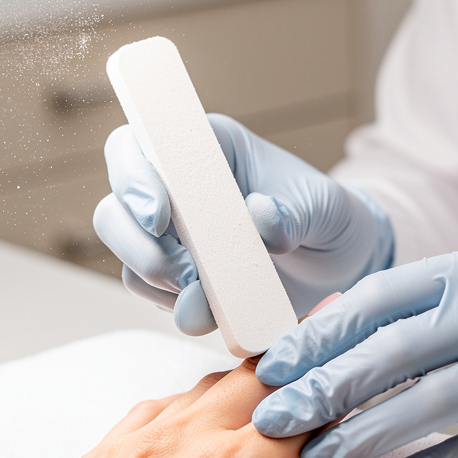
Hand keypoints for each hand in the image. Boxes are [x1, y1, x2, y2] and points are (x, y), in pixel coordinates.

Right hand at [93, 114, 393, 334]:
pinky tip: (213, 311)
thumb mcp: (321, 207)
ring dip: (157, 281)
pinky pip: (153, 295)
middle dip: (135, 244)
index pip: (137, 146)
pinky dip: (176, 307)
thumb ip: (290, 212)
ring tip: (206, 297)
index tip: (159, 214)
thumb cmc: (327, 218)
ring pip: (128, 257)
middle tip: (181, 272)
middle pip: (115, 208)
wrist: (342, 267)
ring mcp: (172, 239)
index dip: (132, 177)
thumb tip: (258, 218)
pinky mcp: (178, 280)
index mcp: (203, 149)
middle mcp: (176, 191)